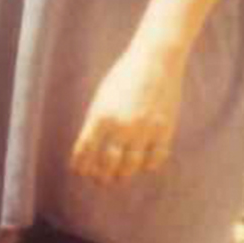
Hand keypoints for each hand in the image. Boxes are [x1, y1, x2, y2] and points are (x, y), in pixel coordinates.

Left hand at [69, 39, 185, 185]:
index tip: (79, 172)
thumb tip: (92, 148)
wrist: (154, 62)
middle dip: (101, 175)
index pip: (86, 149)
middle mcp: (121, 126)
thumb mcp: (103, 97)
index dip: (81, 164)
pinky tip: (143, 166)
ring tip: (118, 178)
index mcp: (101, 115)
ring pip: (131, 165)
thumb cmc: (124, 77)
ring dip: (123, 175)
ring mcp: (144, 130)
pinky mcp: (164, 131)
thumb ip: (97, 122)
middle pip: (108, 163)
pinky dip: (148, 165)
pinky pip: (155, 159)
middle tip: (99, 180)